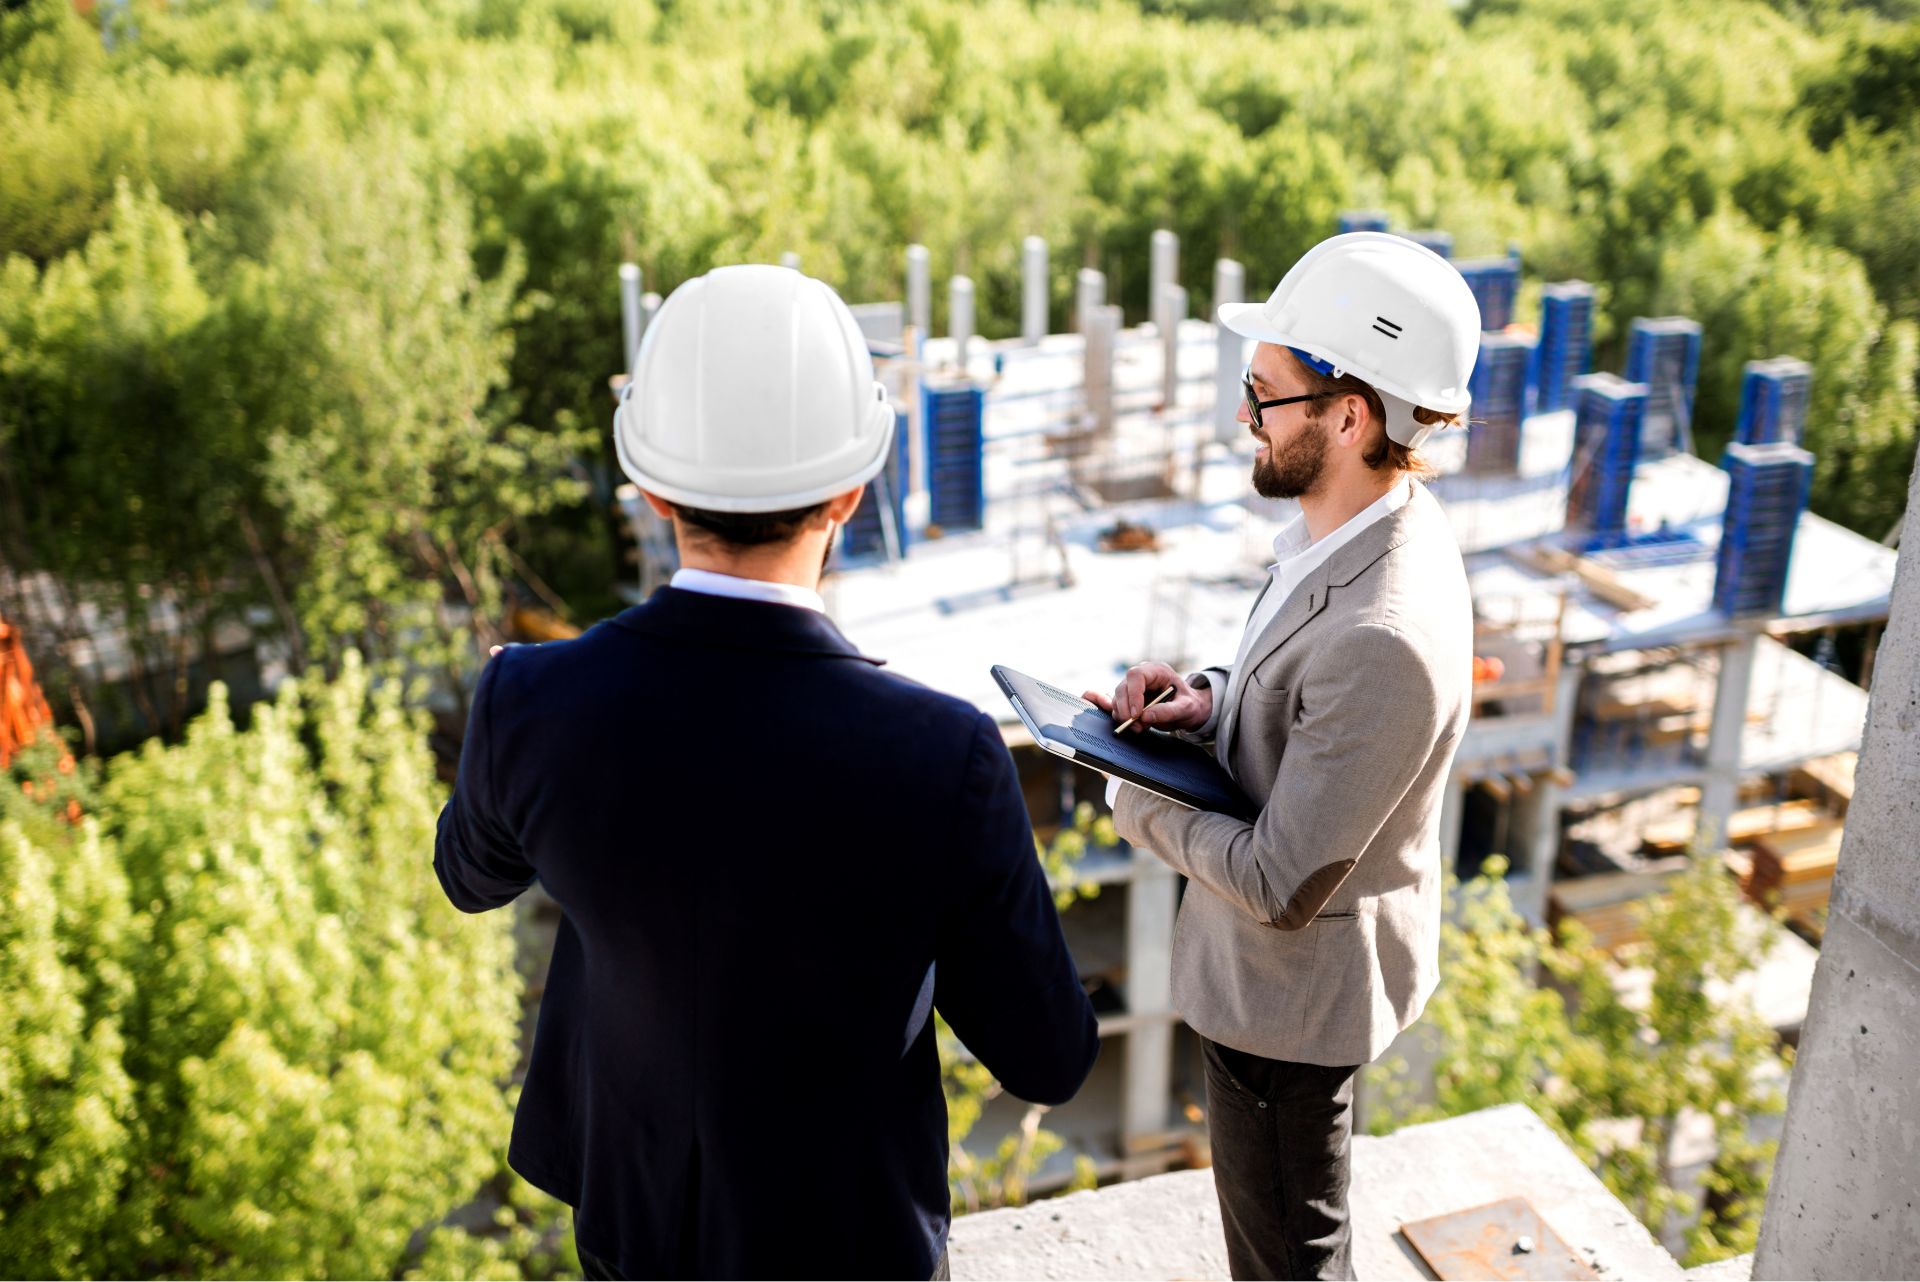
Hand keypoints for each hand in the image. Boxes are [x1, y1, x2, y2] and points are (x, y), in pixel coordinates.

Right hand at [1083, 662, 1210, 734]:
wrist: (1188, 710)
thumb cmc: (1190, 704)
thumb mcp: (1186, 708)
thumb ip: (1168, 711)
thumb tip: (1145, 717)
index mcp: (1156, 671)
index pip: (1136, 676)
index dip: (1133, 694)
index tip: (1136, 714)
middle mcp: (1142, 676)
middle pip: (1122, 688)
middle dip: (1126, 709)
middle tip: (1136, 726)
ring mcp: (1133, 688)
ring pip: (1117, 699)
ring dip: (1123, 716)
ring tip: (1140, 728)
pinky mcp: (1129, 699)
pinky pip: (1117, 706)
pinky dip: (1121, 717)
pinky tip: (1134, 724)